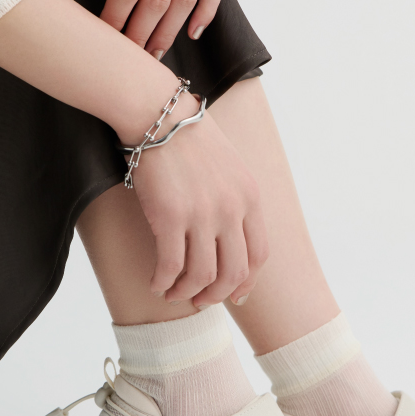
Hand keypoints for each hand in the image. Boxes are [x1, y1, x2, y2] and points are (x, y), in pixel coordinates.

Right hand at [131, 99, 268, 306]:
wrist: (158, 114)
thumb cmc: (188, 138)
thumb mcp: (229, 167)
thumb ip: (236, 200)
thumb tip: (230, 237)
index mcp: (250, 197)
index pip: (259, 255)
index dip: (246, 282)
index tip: (233, 295)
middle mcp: (232, 210)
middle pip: (233, 272)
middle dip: (216, 295)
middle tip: (200, 300)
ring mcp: (202, 214)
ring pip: (201, 276)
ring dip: (186, 293)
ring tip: (172, 294)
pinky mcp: (170, 217)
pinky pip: (170, 266)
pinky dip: (163, 282)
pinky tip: (155, 283)